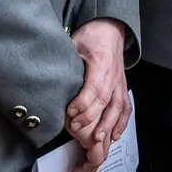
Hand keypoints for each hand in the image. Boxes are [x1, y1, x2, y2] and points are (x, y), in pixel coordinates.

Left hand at [65, 19, 128, 171]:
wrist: (110, 29)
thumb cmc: (91, 36)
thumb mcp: (73, 43)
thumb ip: (64, 60)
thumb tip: (45, 77)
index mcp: (101, 62)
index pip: (95, 88)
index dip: (83, 104)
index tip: (70, 114)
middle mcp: (113, 76)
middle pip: (105, 103)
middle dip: (91, 120)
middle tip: (75, 131)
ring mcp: (120, 84)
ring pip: (117, 110)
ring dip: (106, 128)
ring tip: (95, 143)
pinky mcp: (122, 89)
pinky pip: (125, 109)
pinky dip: (120, 125)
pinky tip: (112, 137)